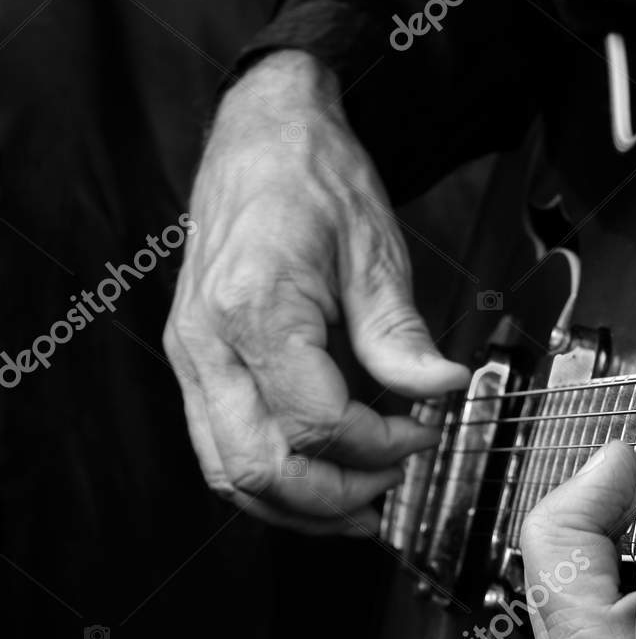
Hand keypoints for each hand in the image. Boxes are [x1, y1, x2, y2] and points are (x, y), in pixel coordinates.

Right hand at [164, 51, 469, 533]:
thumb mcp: (377, 250)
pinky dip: (269, 478)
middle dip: (335, 496)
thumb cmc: (314, 179)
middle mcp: (207, 341)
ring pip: (227, 472)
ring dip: (297, 504)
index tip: (425, 434)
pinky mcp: (194, 360)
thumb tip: (442, 390)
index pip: (317, 424)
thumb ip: (400, 334)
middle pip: (259, 467)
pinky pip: (218, 446)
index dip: (380, 447)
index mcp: (255, 310)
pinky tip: (320, 479)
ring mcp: (191, 355)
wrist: (262, 134)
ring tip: (362, 504)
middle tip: (395, 488)